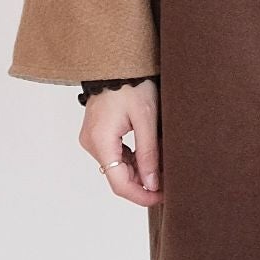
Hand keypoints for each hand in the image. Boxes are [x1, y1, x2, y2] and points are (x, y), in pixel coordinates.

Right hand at [79, 79, 161, 204]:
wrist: (117, 63)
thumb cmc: (132, 85)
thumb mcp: (146, 119)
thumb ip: (149, 154)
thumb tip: (152, 184)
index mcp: (101, 141)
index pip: (119, 184)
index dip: (142, 195)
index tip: (162, 196)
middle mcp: (91, 144)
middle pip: (117, 177)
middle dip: (143, 183)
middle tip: (168, 180)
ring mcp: (92, 139)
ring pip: (117, 167)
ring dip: (139, 171)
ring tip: (162, 165)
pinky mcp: (97, 134)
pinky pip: (115, 155)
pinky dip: (132, 159)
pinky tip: (149, 154)